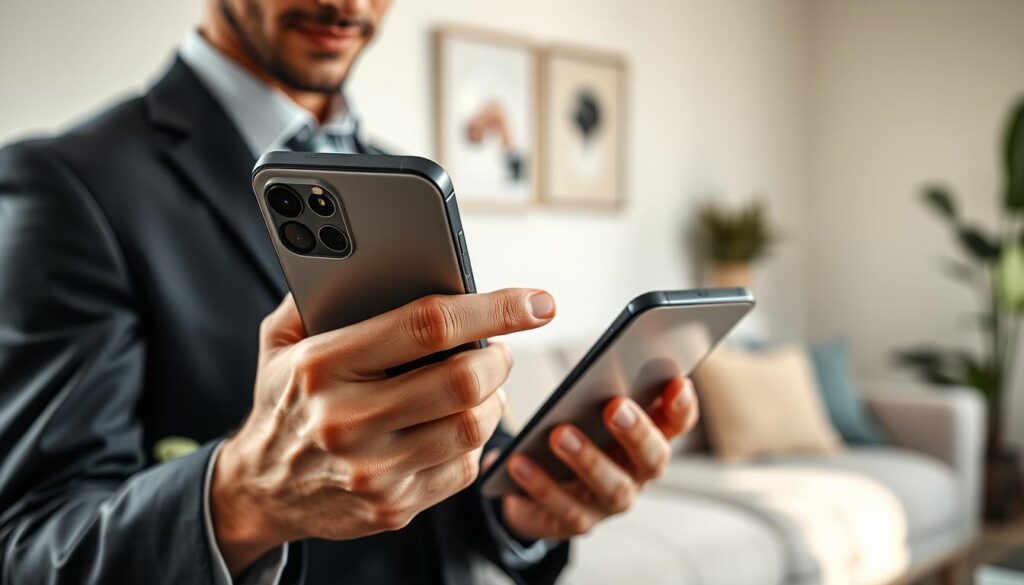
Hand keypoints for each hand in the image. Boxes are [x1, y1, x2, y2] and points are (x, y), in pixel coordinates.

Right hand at [211, 289, 555, 575]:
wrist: (261, 489)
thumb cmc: (284, 399)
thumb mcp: (282, 340)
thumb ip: (321, 293)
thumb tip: (382, 255)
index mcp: (322, 365)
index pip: (427, 325)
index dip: (493, 308)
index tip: (536, 302)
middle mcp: (346, 421)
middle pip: (463, 381)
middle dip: (499, 357)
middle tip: (499, 348)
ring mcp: (371, 472)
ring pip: (473, 427)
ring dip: (493, 399)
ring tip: (480, 384)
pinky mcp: (393, 508)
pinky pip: (464, 467)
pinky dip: (474, 440)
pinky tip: (455, 424)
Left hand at [497, 378, 697, 539]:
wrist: (534, 489)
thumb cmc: (571, 434)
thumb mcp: (587, 410)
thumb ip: (600, 390)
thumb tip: (599, 362)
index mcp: (648, 438)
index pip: (677, 423)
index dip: (682, 407)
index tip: (677, 383)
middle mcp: (638, 473)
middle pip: (652, 458)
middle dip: (636, 432)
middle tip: (614, 407)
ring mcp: (610, 502)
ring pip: (612, 488)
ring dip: (588, 460)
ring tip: (559, 434)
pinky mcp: (577, 521)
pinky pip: (563, 507)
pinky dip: (541, 485)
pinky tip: (518, 462)